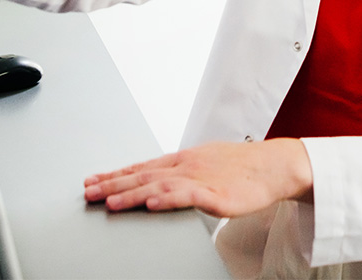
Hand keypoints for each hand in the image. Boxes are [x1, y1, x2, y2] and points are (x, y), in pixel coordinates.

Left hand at [83, 138, 312, 217]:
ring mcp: (202, 179)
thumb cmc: (242, 165)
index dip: (116, 173)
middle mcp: (188, 166)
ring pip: (161, 186)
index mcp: (185, 159)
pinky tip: (154, 204)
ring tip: (111, 202)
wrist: (273, 165)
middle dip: (114, 184)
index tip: (92, 180)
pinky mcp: (216, 194)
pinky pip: (188, 197)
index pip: (143, 166)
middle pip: (145, 175)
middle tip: (88, 192)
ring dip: (134, 194)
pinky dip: (168, 199)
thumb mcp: (207, 162)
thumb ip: (182, 172)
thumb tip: (159, 182)